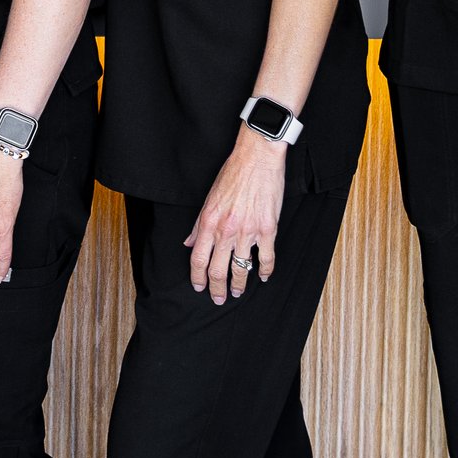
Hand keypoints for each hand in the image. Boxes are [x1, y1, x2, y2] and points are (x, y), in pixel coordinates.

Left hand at [186, 127, 285, 304]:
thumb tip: (190, 243)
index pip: (198, 258)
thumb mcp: (209, 198)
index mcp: (209, 221)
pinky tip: (262, 277)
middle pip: (218, 269)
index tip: (199, 287)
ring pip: (241, 268)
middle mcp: (226, 230)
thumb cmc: (232, 174)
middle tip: (218, 298)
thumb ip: (199, 224)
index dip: (198, 277)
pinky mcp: (268, 229)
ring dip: (238, 284)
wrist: (257, 158)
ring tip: (237, 292)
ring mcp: (248, 231)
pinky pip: (266, 258)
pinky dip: (264, 271)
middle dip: (216, 288)